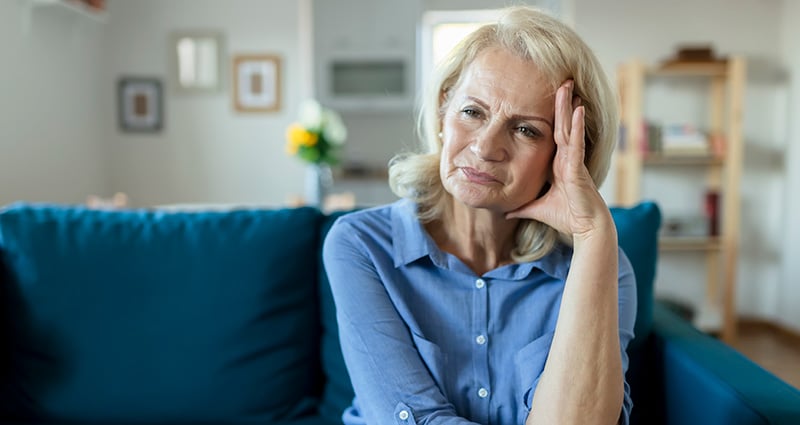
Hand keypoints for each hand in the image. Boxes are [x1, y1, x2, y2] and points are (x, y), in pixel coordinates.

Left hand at [506, 80, 611, 239]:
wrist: (586, 229)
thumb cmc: (567, 217)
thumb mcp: (537, 208)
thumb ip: (522, 207)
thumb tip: (505, 211)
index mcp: (558, 164)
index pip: (553, 134)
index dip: (552, 116)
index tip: (548, 98)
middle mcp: (567, 158)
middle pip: (563, 125)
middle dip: (561, 103)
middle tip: (562, 80)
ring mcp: (574, 161)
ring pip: (570, 128)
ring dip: (568, 106)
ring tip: (568, 85)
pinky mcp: (578, 167)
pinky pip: (577, 143)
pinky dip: (577, 126)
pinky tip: (578, 109)